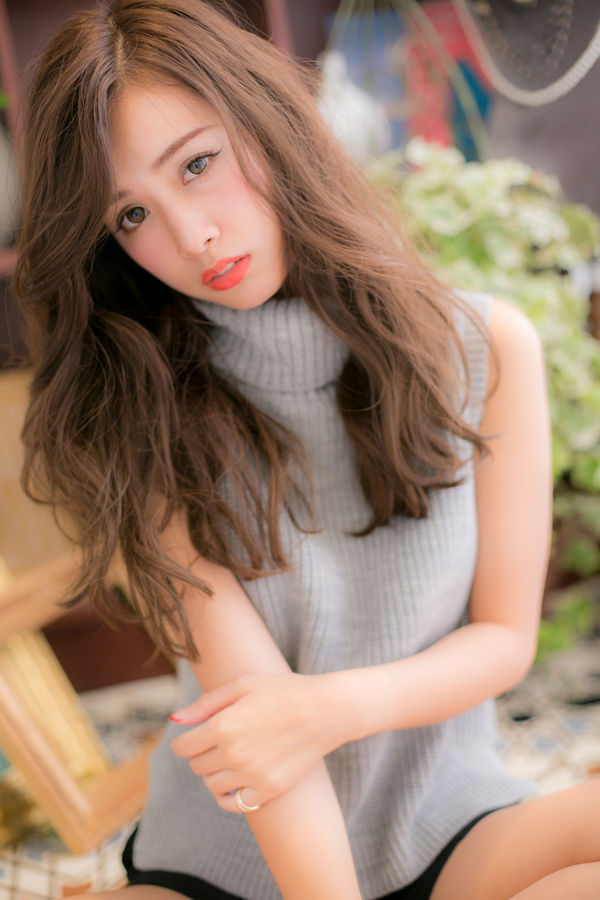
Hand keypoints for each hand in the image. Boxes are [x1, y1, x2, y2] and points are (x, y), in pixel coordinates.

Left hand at [170, 671, 349, 812]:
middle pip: (197, 766)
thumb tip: (176, 720)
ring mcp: (252, 775)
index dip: (184, 742)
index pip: (183, 748)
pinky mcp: (269, 789)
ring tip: (231, 756)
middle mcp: (234, 754)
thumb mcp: (242, 685)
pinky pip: (234, 804)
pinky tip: (235, 781)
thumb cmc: (283, 691)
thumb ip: (206, 704)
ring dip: (215, 772)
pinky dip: (228, 796)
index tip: (194, 737)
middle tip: (219, 741)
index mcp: (223, 726)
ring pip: (212, 785)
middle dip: (202, 753)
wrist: (325, 709)